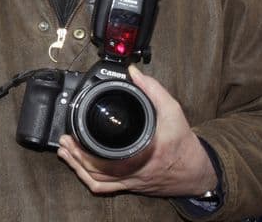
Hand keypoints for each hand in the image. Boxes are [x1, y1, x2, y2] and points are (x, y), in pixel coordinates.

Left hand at [56, 65, 217, 196]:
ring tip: (65, 152)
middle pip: (96, 171)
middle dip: (76, 156)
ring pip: (97, 182)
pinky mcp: (130, 186)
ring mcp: (130, 181)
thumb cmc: (183, 143)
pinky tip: (79, 168)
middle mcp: (133, 172)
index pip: (108, 157)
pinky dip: (89, 179)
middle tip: (64, 140)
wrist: (196, 170)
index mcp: (142, 154)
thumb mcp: (173, 111)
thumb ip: (153, 90)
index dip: (86, 149)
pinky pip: (105, 188)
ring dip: (78, 167)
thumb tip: (134, 72)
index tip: (74, 133)